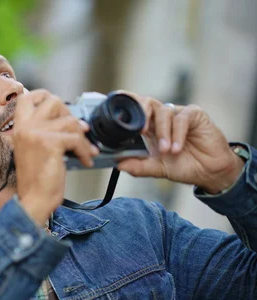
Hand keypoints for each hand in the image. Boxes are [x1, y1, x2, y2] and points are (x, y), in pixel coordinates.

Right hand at [11, 89, 98, 224]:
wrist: (34, 200)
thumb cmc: (36, 181)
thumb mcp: (35, 150)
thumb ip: (45, 132)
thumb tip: (72, 120)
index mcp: (19, 128)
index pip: (27, 96)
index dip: (45, 96)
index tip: (60, 109)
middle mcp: (25, 127)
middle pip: (53, 101)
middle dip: (69, 114)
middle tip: (76, 131)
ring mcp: (36, 134)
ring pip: (70, 121)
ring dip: (82, 137)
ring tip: (85, 151)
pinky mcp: (50, 143)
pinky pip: (76, 138)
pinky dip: (84, 150)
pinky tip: (85, 160)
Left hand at [117, 93, 244, 193]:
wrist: (209, 172)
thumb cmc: (183, 166)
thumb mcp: (156, 169)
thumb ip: (138, 166)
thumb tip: (118, 165)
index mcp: (149, 127)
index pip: (135, 111)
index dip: (126, 107)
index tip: (115, 114)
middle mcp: (162, 118)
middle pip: (147, 103)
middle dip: (140, 113)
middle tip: (140, 131)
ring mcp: (178, 115)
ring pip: (163, 112)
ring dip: (163, 132)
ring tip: (165, 151)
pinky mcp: (195, 115)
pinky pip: (181, 118)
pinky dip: (177, 134)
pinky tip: (177, 148)